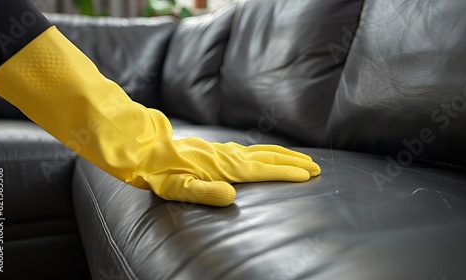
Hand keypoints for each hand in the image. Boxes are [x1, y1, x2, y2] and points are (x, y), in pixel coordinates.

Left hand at [131, 137, 320, 206]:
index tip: (309, 175)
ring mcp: (226, 151)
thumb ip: (205, 193)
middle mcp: (230, 156)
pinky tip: (270, 155)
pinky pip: (253, 149)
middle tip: (317, 167)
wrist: (148, 151)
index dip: (287, 173)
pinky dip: (270, 151)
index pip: (263, 170)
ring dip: (285, 155)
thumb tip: (232, 196)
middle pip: (270, 157)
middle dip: (294, 163)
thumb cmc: (162, 173)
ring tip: (303, 159)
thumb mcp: (179, 188)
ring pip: (263, 150)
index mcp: (225, 167)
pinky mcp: (220, 150)